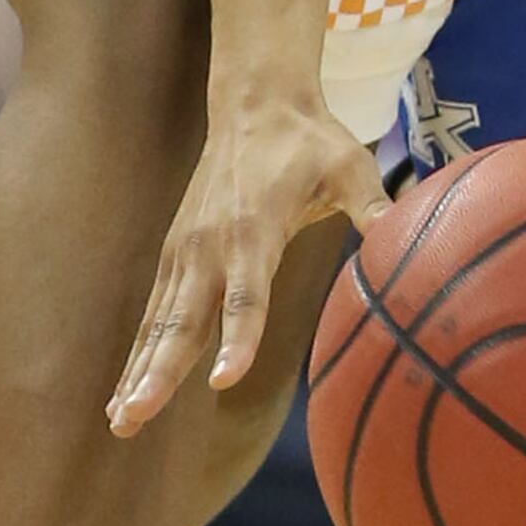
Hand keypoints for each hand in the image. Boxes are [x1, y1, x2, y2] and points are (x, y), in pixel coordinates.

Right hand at [112, 87, 383, 434]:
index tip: (224, 380)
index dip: (238, 339)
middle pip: (184, 319)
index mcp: (253, 230)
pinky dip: (138, 354)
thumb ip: (373, 205)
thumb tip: (405, 235)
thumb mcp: (351, 166)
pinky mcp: (175, 255)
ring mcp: (186, 252)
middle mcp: (210, 246)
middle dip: (160, 371)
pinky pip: (154, 314)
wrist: (255, 104)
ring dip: (138, 372)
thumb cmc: (311, 142)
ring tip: (121, 421)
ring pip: (160, 324)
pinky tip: (124, 394)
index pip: (246, 295)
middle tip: (135, 416)